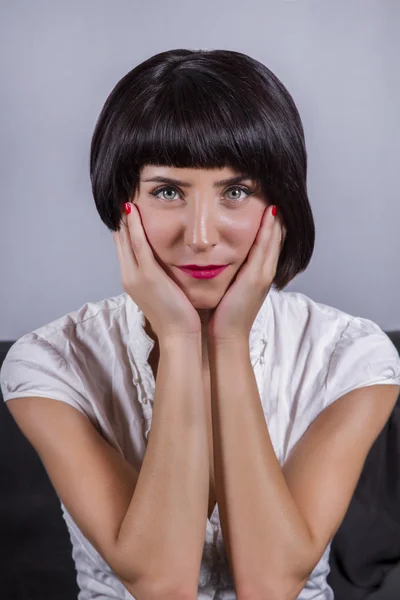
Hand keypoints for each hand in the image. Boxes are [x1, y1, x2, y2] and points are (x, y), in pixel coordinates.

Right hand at [113, 202, 201, 341]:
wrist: (178, 336)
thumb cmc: (177, 317)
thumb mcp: (165, 293)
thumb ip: (162, 278)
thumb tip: (167, 265)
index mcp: (133, 281)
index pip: (125, 250)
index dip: (124, 230)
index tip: (127, 211)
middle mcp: (129, 276)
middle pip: (120, 242)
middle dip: (121, 220)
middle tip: (123, 198)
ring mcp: (136, 276)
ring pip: (125, 240)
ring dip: (125, 219)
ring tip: (125, 198)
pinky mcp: (147, 275)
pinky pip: (138, 245)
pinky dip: (134, 227)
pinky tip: (133, 210)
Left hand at [207, 205, 286, 341]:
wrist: (226, 336)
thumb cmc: (222, 315)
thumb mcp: (229, 289)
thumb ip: (229, 273)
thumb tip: (218, 259)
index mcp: (257, 275)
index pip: (267, 244)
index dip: (270, 225)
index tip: (267, 205)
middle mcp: (264, 272)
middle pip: (275, 239)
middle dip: (276, 218)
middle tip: (276, 194)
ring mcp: (263, 275)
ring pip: (274, 240)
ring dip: (276, 220)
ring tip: (276, 198)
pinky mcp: (257, 278)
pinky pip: (266, 249)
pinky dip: (269, 231)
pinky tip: (269, 214)